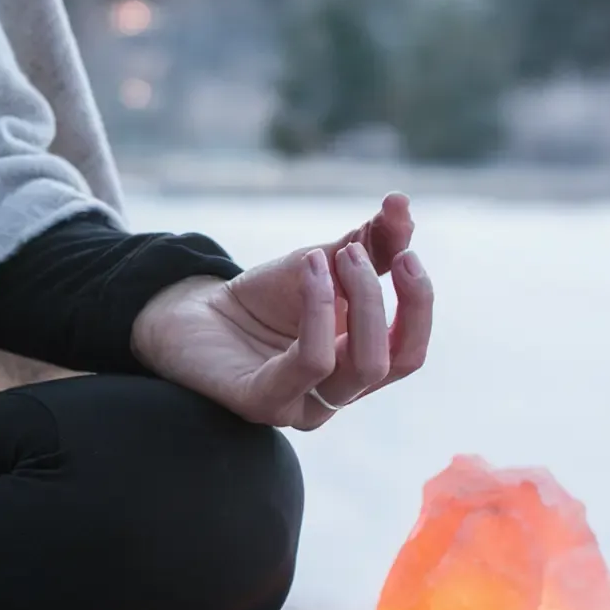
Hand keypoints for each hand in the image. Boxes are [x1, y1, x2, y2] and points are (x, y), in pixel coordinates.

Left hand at [129, 192, 432, 430]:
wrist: (190, 311)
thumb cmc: (260, 298)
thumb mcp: (321, 264)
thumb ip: (367, 243)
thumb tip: (402, 203)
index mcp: (356, 366)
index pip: (409, 351)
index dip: (419, 302)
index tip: (407, 252)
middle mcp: (335, 395)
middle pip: (394, 360)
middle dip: (385, 299)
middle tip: (358, 252)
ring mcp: (300, 405)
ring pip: (360, 367)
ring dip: (357, 300)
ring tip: (330, 256)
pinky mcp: (262, 403)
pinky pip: (310, 364)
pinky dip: (318, 309)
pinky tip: (307, 268)